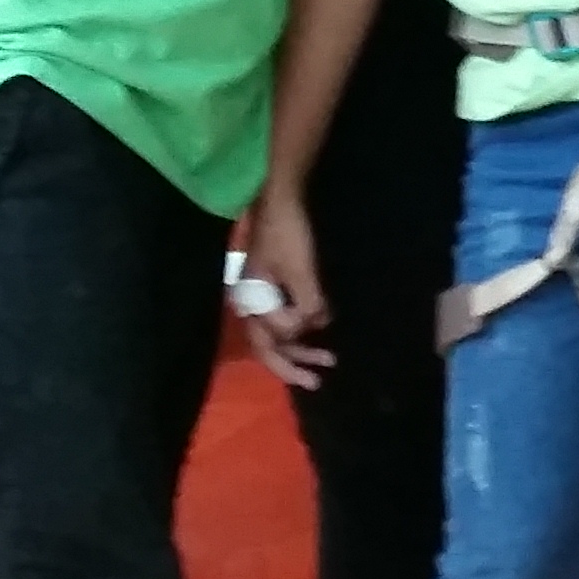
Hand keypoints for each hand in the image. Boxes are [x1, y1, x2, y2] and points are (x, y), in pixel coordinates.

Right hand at [238, 193, 331, 390]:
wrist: (279, 197)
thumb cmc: (287, 234)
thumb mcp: (301, 271)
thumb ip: (307, 304)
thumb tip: (318, 324)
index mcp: (251, 302)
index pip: (269, 342)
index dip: (293, 348)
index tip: (319, 334)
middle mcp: (250, 303)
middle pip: (267, 346)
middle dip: (292, 364)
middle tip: (319, 380)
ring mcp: (259, 294)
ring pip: (276, 333)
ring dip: (300, 348)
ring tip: (328, 360)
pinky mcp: (271, 285)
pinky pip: (283, 316)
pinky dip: (300, 328)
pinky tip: (318, 330)